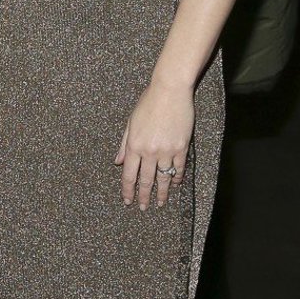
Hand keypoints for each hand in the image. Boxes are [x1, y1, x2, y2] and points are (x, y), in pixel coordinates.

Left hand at [115, 77, 193, 209]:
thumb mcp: (130, 123)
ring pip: (163, 178)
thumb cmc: (148, 103)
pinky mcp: (181, 147)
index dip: (128, 190)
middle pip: (145, 180)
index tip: (128, 201)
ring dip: (162, 192)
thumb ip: (125, 145)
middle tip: (143, 208)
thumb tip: (118, 162)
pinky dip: (177, 178)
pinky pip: (179, 167)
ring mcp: (166, 150)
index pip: (129, 175)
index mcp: (134, 145)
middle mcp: (149, 151)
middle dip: (143, 196)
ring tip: (161, 203)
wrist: (169, 91)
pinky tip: (176, 184)